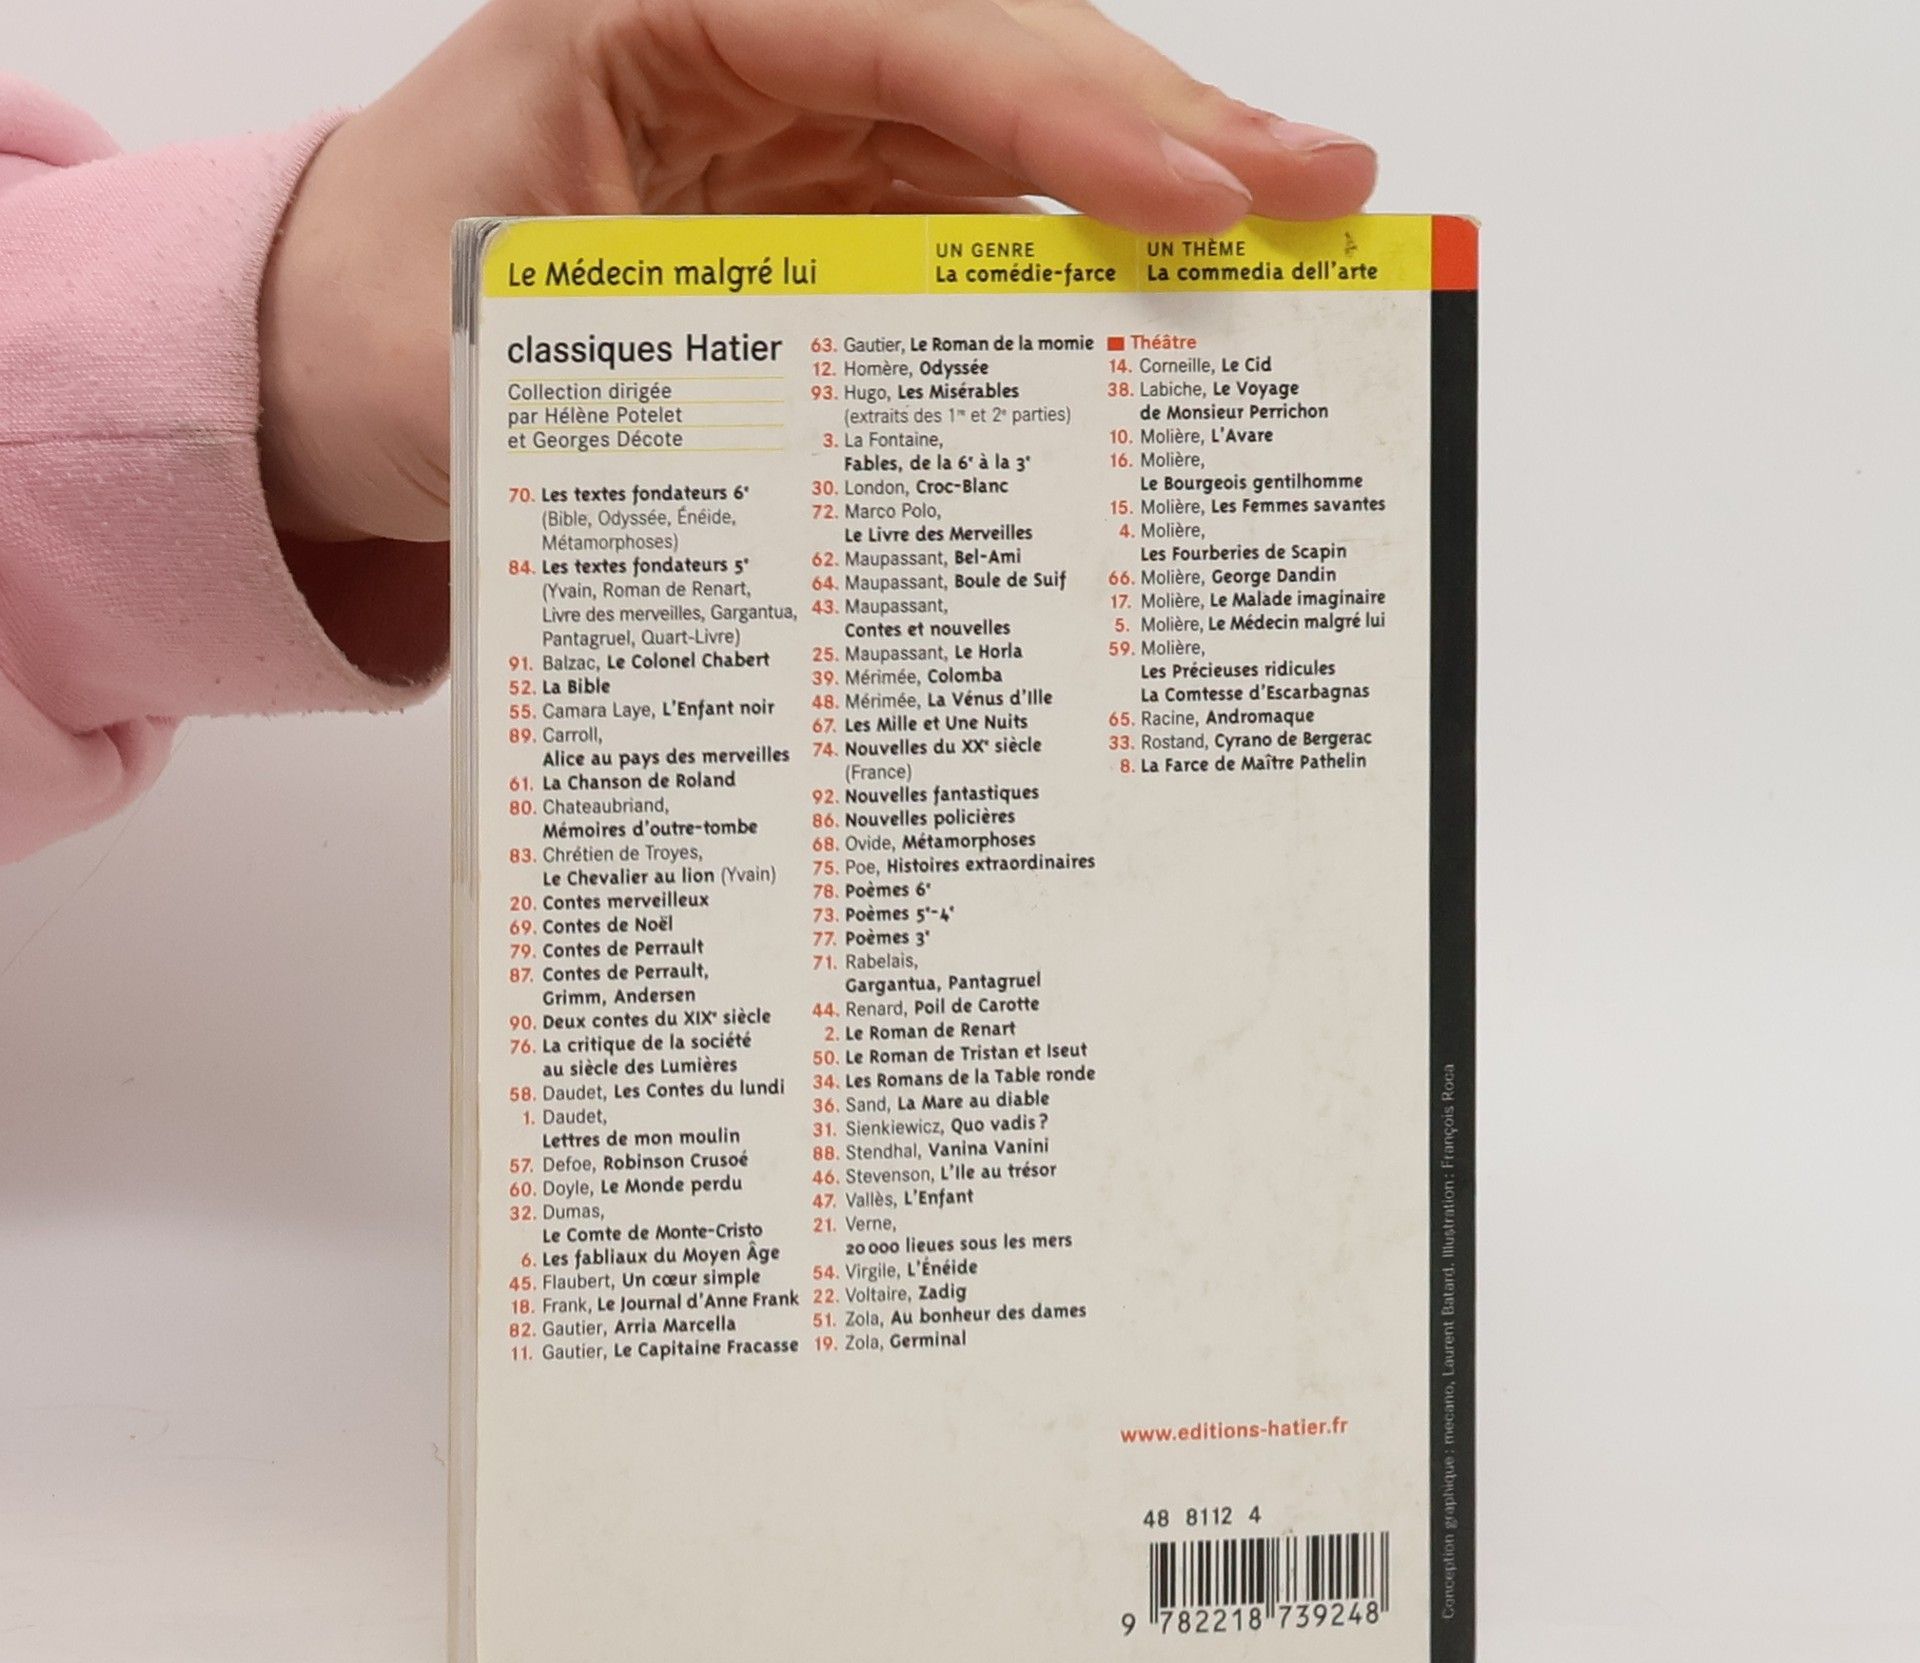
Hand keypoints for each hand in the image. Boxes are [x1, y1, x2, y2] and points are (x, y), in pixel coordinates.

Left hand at [259, 0, 1375, 546]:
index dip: (1052, 103)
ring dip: (1147, 183)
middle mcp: (744, 48)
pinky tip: (1168, 291)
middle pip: (989, 52)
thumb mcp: (462, 355)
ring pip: (1009, 126)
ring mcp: (797, 128)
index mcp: (646, 12)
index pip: (890, 24)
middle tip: (1316, 188)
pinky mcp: (824, 215)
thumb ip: (630, 390)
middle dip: (1154, 121)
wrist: (319, 370)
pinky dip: (1077, 256)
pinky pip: (977, 215)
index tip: (1187, 187)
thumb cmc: (362, 325)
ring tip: (1290, 235)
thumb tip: (822, 498)